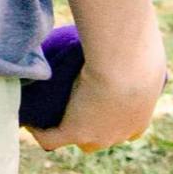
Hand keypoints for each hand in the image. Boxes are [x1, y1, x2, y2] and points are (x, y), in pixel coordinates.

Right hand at [25, 44, 167, 155]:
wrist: (126, 65)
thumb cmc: (140, 52)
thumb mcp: (143, 53)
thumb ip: (138, 53)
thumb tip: (135, 32)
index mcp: (139, 118)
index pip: (125, 129)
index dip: (111, 118)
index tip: (99, 101)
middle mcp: (120, 134)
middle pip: (101, 139)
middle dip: (91, 126)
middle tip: (74, 103)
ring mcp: (98, 136)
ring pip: (79, 141)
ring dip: (64, 129)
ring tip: (47, 112)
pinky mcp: (75, 132)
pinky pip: (50, 139)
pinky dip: (38, 131)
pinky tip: (28, 118)